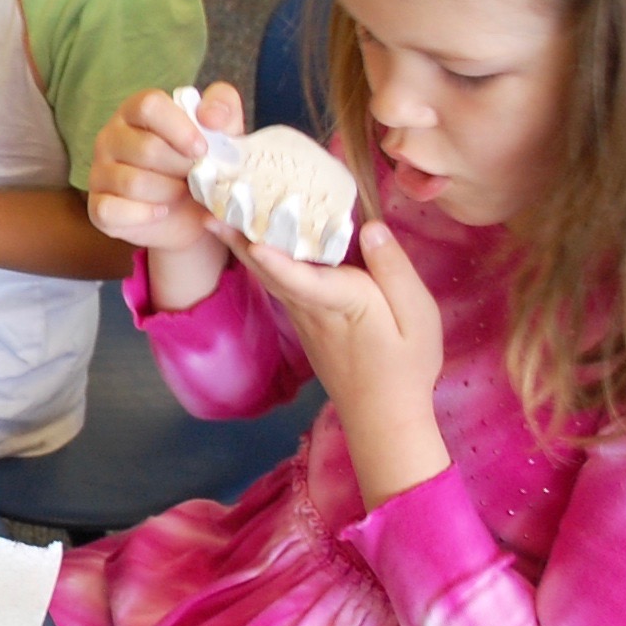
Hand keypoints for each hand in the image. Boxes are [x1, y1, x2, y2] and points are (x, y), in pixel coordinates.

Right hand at [89, 79, 237, 255]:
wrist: (194, 213)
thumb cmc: (203, 164)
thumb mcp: (222, 131)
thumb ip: (223, 107)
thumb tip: (209, 116)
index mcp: (136, 110)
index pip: (149, 105)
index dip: (179, 128)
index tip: (202, 149)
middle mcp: (110, 137)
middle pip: (146, 148)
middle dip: (182, 168)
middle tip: (197, 177)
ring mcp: (99, 172)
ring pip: (133, 183)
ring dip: (169, 192)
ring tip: (183, 193)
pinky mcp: (97, 207)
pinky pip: (113, 211)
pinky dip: (145, 215)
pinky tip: (162, 211)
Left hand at [224, 219, 448, 505]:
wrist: (384, 416)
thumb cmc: (406, 365)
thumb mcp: (417, 316)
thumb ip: (394, 270)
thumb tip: (371, 228)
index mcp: (342, 303)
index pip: (302, 280)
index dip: (277, 260)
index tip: (251, 241)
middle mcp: (311, 308)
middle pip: (270, 270)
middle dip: (239, 239)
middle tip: (208, 209)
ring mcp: (303, 318)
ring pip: (268, 276)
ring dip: (242, 245)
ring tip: (217, 214)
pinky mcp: (303, 323)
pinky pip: (278, 285)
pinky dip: (262, 260)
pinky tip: (252, 240)